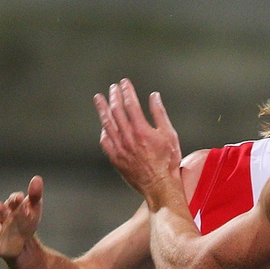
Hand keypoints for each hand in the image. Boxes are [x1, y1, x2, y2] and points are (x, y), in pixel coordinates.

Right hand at [0, 176, 43, 258]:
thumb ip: (35, 195)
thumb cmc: (26, 221)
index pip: (13, 200)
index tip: (20, 198)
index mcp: (12, 207)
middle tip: (0, 207)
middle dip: (0, 209)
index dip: (16, 199)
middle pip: (0, 212)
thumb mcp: (34, 209)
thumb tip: (37, 178)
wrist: (22, 243)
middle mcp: (1, 217)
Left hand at [94, 79, 182, 202]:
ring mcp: (119, 148)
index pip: (130, 104)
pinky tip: (104, 124)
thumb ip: (160, 114)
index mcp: (141, 130)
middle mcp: (127, 137)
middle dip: (114, 97)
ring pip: (107, 124)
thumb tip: (154, 96)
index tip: (124, 83)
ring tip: (99, 99)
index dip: (127, 91)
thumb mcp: (170, 135)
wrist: (160, 185)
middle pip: (116, 111)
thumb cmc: (168, 161)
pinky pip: (105, 141)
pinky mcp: (115, 158)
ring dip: (103, 109)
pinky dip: (104, 130)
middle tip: (113, 88)